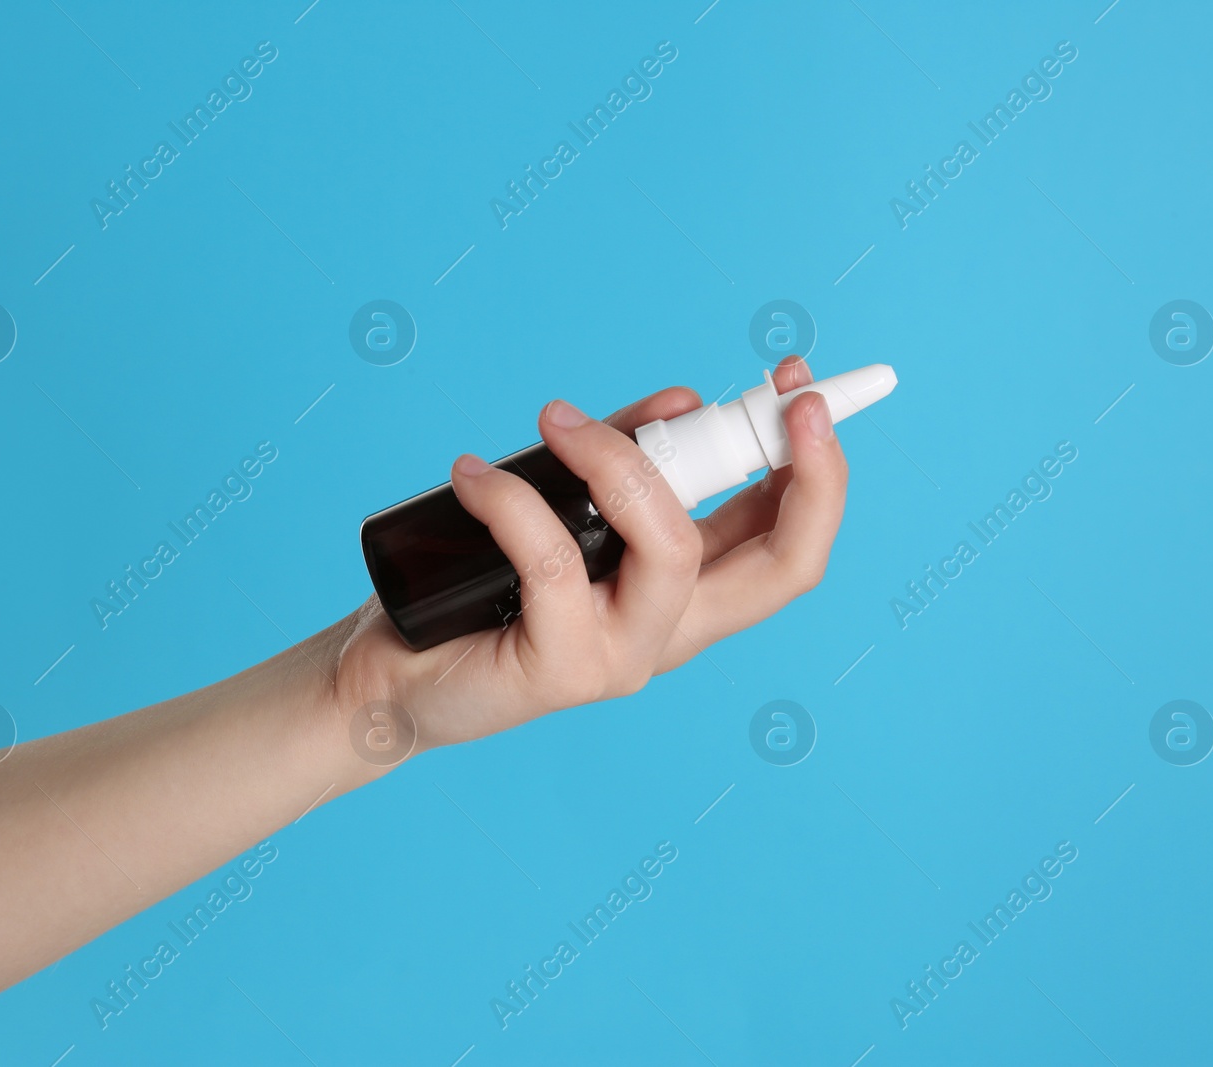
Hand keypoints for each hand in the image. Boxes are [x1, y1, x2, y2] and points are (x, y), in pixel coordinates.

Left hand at [315, 355, 848, 755]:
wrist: (395, 675)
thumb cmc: (479, 587)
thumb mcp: (565, 508)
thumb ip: (625, 461)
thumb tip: (681, 402)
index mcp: (691, 591)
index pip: (789, 539)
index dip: (817, 463)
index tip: (802, 385)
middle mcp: (675, 629)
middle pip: (786, 567)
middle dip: (806, 472)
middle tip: (786, 393)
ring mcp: (627, 655)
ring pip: (672, 546)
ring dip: (617, 459)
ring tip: (551, 420)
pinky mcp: (564, 669)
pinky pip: (554, 561)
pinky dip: (513, 500)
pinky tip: (472, 475)